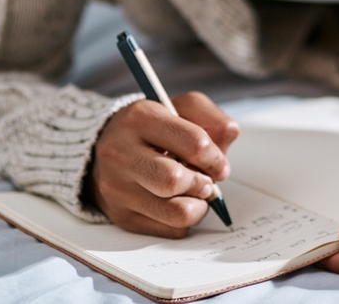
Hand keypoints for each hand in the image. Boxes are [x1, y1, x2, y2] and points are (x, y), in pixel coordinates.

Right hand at [86, 91, 239, 237]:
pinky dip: (184, 220)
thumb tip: (229, 134)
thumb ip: (210, 117)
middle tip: (206, 181)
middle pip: (175, 181)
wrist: (108, 149)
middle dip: (203, 184)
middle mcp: (120, 152)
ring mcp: (117, 187)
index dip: (216, 158)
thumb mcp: (181, 108)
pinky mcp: (122, 215)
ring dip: (198, 206)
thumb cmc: (153, 129)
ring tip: (195, 193)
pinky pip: (170, 230)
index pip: (193, 143)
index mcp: (140, 118)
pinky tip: (177, 202)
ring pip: (176, 213)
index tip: (219, 164)